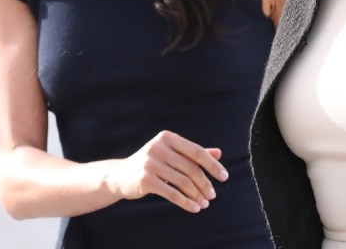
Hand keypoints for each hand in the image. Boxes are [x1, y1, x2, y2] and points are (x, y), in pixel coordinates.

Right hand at [106, 130, 227, 212]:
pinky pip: (171, 193)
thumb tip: (219, 153)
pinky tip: (194, 208)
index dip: (212, 165)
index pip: (196, 151)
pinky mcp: (145, 179)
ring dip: (197, 195)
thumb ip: (194, 153)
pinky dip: (186, 202)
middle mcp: (158, 147)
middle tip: (213, 195)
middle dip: (205, 183)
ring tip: (205, 203)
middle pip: (190, 168)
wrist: (121, 175)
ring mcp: (150, 163)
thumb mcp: (172, 154)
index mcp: (168, 137)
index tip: (224, 177)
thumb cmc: (153, 163)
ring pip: (182, 182)